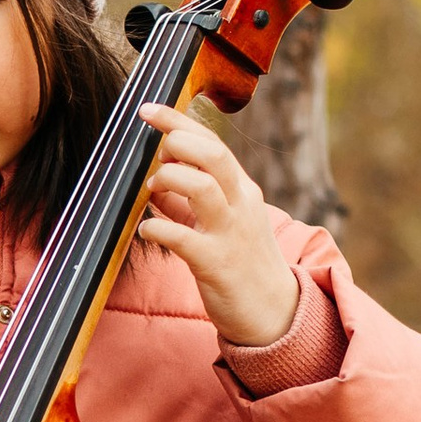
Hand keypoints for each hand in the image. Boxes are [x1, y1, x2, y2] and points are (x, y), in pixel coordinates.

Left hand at [136, 104, 297, 349]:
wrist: (274, 313)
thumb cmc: (243, 265)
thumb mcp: (221, 225)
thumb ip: (187, 203)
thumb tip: (154, 184)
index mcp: (242, 190)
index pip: (213, 143)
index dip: (179, 121)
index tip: (148, 108)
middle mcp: (240, 204)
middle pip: (213, 154)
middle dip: (178, 141)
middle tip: (157, 154)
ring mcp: (230, 233)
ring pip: (201, 186)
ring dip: (168, 180)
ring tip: (152, 191)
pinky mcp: (216, 263)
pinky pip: (181, 236)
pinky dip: (156, 228)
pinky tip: (146, 230)